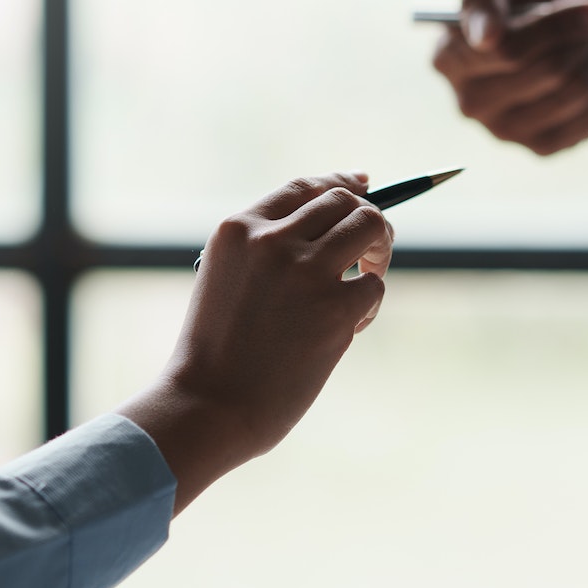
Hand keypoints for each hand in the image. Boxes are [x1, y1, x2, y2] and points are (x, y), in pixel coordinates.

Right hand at [118, 173, 392, 511]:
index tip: (364, 184)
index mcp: (238, 229)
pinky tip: (346, 328)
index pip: (304, 187)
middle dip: (368, 218)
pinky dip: (367, 304)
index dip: (341, 182)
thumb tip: (335, 224)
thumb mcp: (227, 279)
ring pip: (370, 227)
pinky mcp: (335, 308)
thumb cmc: (218, 352)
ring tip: (365, 279)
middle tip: (370, 250)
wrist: (208, 406)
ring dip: (379, 250)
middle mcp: (272, 240)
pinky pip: (373, 285)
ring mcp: (306, 271)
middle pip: (345, 201)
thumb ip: (268, 249)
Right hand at [430, 0, 587, 155]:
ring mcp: (503, 131)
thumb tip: (486, 36)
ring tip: (586, 42)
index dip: (556, 24)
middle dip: (581, 36)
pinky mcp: (540, 147)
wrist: (556, 29)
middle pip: (547, 70)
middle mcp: (468, 102)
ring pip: (575, 88)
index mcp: (448, 58)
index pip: (507, 48)